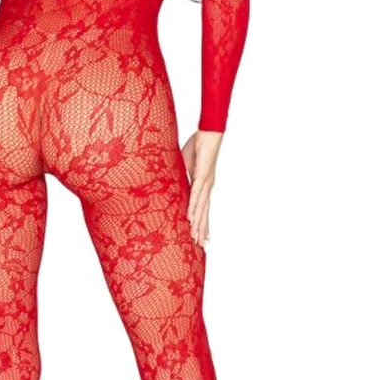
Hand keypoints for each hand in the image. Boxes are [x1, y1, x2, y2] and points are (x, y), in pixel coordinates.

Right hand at [182, 129, 222, 245]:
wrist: (209, 132)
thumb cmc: (198, 146)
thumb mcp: (184, 164)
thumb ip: (180, 175)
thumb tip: (170, 181)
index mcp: (203, 186)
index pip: (202, 209)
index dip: (202, 223)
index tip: (201, 238)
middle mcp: (207, 187)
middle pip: (204, 213)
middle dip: (202, 230)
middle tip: (201, 247)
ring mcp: (206, 183)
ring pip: (201, 208)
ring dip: (198, 224)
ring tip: (195, 238)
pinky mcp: (202, 175)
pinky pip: (196, 194)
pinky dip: (193, 206)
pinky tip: (190, 217)